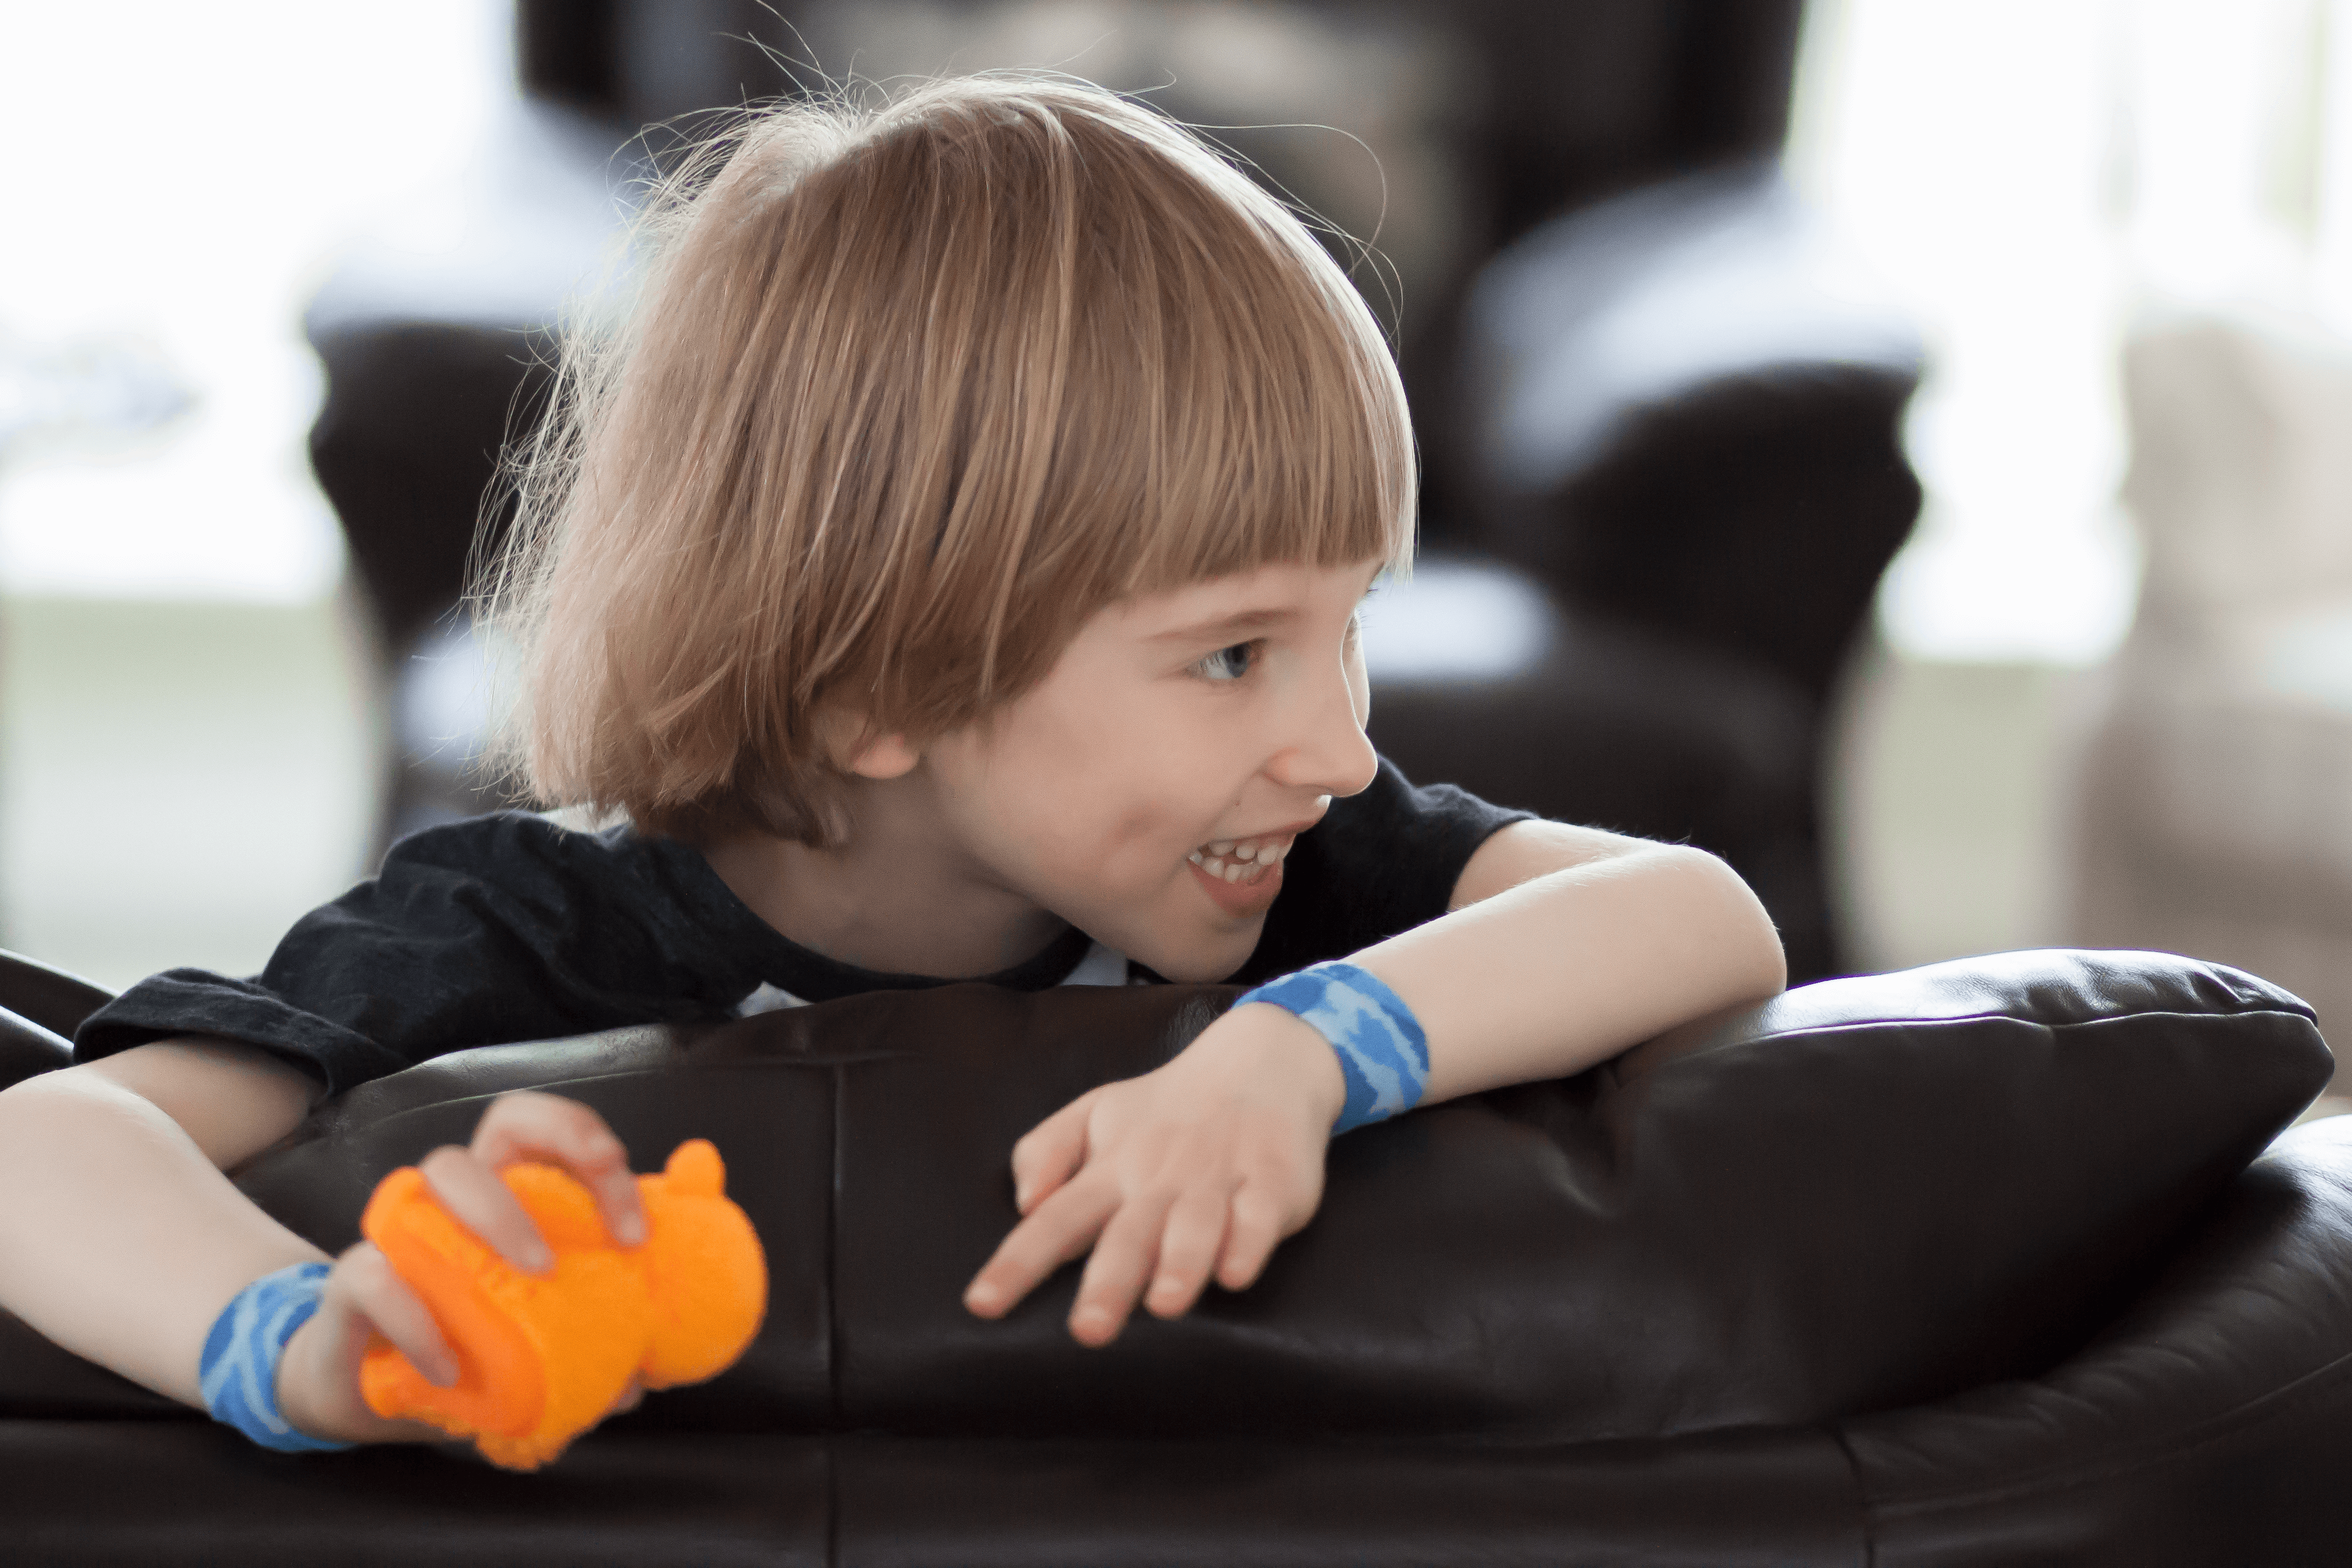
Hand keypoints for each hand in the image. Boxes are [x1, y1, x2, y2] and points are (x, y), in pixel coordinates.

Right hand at [275, 1090, 650, 1444]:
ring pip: (439, 1172)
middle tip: (608, 1226)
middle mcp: (459, 1197)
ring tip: (541, 1272)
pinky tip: (448, 1370)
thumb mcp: (537, 1348)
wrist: (365, 1396)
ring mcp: (405, 1229)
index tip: (636, 1231)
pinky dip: (415, 1321)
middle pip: (505, 1120)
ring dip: (498, 1212)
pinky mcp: (353, 1282)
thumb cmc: (461, 1350)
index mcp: (511, 1195)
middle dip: (563, 1143)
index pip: (552, 1130)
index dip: (596, 1149)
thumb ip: (589, 1353)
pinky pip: (375, 1275)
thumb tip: (639, 1382)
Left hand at [962, 1004, 1345, 1345]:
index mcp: (1110, 1169)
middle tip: (1088, 1331)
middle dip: (1108, 1283)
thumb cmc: (1165, 1109)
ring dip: (1179, 1264)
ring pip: (1195, 1226)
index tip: (982, 1304)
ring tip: (1164, 1304)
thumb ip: (1044, 1151)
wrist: (1259, 1061)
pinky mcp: (1271, 1181)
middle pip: (1128, 1235)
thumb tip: (1023, 1202)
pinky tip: (1235, 1273)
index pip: (1054, 1219)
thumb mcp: (1094, 1115)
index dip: (1017, 1262)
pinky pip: (1259, 1216)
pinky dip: (1248, 1244)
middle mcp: (1159, 1178)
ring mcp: (1218, 1179)